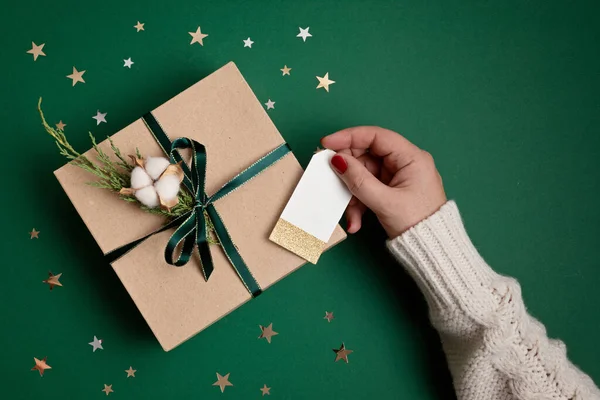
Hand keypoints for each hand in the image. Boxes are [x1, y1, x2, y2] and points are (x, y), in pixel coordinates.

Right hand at [321, 126, 446, 238]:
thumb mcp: (384, 202)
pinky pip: (369, 189)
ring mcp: (398, 177)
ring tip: (351, 216)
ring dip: (353, 196)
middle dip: (349, 174)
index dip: (349, 137)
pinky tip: (357, 221)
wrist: (432, 250)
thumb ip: (359, 180)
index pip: (375, 136)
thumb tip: (337, 161)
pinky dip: (360, 203)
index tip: (327, 144)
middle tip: (331, 182)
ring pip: (364, 175)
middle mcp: (405, 162)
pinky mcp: (392, 190)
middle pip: (366, 156)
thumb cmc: (418, 224)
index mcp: (411, 157)